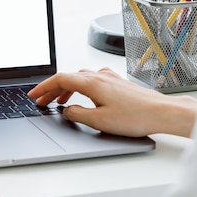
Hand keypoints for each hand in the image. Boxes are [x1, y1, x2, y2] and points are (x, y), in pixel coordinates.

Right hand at [28, 68, 196, 137]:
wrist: (162, 112)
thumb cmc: (136, 116)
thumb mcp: (99, 121)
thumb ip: (78, 114)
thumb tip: (67, 110)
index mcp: (91, 82)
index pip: (59, 79)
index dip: (43, 87)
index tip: (33, 94)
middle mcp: (99, 76)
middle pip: (68, 77)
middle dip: (51, 89)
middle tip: (42, 101)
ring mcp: (109, 78)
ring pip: (79, 78)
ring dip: (66, 88)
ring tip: (59, 101)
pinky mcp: (117, 83)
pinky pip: (91, 80)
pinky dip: (80, 87)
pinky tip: (83, 96)